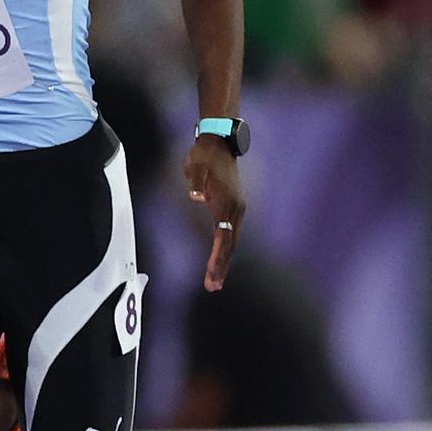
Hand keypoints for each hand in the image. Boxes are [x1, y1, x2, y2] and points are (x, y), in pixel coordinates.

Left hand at [184, 135, 244, 291]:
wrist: (220, 143)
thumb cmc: (203, 156)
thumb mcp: (194, 166)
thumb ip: (195, 182)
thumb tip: (195, 196)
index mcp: (225, 203)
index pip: (222, 237)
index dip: (216, 257)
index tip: (210, 274)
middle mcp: (236, 209)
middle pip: (230, 244)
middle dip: (221, 267)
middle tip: (212, 287)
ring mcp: (237, 209)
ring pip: (232, 241)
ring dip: (224, 261)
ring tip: (215, 280)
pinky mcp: (235, 207)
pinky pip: (231, 234)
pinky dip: (226, 249)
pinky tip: (220, 259)